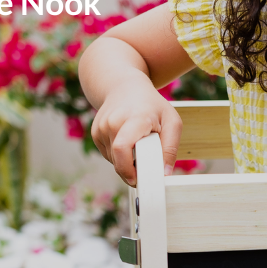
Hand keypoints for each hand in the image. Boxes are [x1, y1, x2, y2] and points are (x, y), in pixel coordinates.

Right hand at [89, 72, 181, 186]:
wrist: (124, 87)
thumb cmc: (152, 105)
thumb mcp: (171, 121)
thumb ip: (171, 147)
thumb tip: (165, 173)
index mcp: (133, 118)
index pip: (122, 148)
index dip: (128, 170)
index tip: (138, 180)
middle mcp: (113, 122)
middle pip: (118, 160)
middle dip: (131, 170)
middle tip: (145, 166)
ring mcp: (101, 128)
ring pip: (113, 161)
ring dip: (126, 163)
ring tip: (137, 147)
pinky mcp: (95, 134)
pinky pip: (108, 156)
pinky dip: (118, 156)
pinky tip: (126, 142)